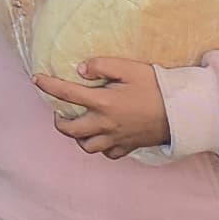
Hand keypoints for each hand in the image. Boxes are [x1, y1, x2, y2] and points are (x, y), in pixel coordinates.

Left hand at [37, 57, 171, 155]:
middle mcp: (106, 124)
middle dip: (59, 122)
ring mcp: (117, 138)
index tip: (36, 79)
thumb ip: (102, 65)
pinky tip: (102, 136)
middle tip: (59, 113)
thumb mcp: (130, 68)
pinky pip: (107, 153)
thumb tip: (80, 70)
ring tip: (79, 126)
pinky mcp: (128, 146)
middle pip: (71, 130)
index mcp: (103, 102)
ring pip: (87, 146)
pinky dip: (100, 147)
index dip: (48, 85)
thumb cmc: (156, 86)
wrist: (182, 111)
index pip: (67, 94)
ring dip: (78, 137)